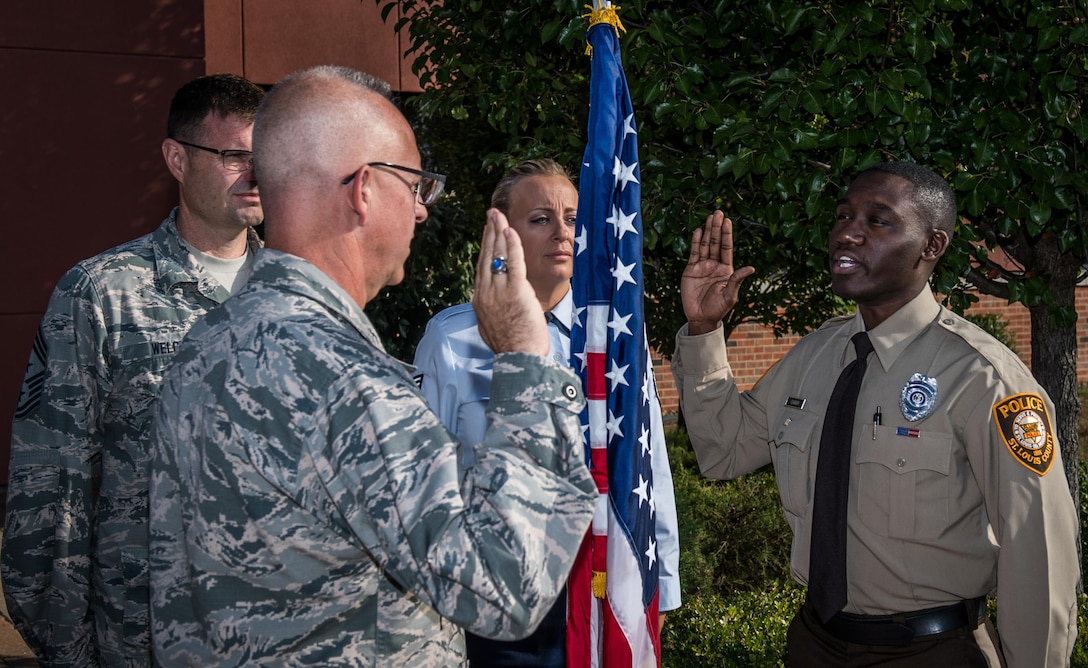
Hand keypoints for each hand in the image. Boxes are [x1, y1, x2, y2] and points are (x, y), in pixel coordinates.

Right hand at [473, 209, 548, 355]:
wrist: (519, 359)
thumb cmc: (513, 347)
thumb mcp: (494, 326)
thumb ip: (492, 311)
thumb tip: (494, 305)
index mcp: (480, 300)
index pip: (482, 267)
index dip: (485, 247)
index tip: (488, 232)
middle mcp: (486, 293)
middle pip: (486, 256)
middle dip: (489, 232)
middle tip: (491, 214)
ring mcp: (499, 292)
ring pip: (497, 256)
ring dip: (498, 232)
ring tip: (499, 215)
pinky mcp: (515, 292)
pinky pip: (513, 263)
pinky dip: (512, 245)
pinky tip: (510, 230)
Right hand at [681, 211, 754, 335]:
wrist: (701, 318)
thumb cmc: (718, 308)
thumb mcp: (730, 295)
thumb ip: (737, 280)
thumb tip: (751, 268)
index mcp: (726, 269)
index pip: (727, 248)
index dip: (727, 235)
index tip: (728, 221)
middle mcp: (715, 265)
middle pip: (716, 243)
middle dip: (717, 228)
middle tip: (718, 212)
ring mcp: (702, 266)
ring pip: (705, 245)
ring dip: (707, 231)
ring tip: (710, 217)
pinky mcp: (691, 270)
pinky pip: (694, 253)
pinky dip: (696, 242)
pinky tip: (698, 231)